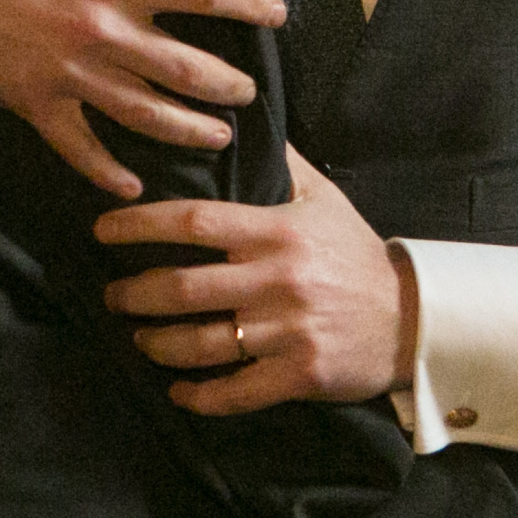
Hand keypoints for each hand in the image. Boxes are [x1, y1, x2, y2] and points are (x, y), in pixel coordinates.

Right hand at [0, 0, 285, 197]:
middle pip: (186, 67)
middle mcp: (102, 30)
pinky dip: (107, 172)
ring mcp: (71, 72)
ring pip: (146, 114)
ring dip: (188, 131)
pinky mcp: (37, 103)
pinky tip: (132, 188)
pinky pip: (80, 147)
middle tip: (247, 94)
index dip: (249, 4)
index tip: (278, 15)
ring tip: (217, 139)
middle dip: (227, 86)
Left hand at [99, 145, 414, 414]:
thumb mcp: (324, 200)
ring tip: (139, 339)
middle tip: (112, 296)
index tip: (103, 230)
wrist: (414, 319)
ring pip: (202, 343)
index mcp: (277, 232)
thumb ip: (281, 165)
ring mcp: (288, 330)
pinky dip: (200, 396)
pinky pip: (235, 391)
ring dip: (159, 345)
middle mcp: (278, 279)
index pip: (194, 221)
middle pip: (185, 288)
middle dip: (136, 294)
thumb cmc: (357, 257)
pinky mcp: (299, 375)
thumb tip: (238, 121)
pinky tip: (179, 392)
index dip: (140, 225)